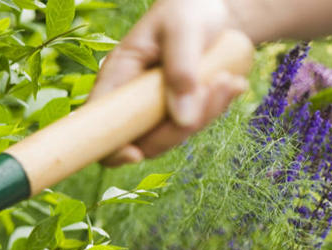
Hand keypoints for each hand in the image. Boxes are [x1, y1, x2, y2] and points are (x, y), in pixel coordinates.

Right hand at [91, 0, 248, 165]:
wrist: (209, 9)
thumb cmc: (186, 11)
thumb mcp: (183, 30)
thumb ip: (181, 71)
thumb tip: (183, 119)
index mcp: (117, 76)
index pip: (99, 124)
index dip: (110, 147)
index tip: (135, 154)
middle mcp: (130, 100)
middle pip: (141, 141)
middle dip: (178, 129)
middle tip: (214, 87)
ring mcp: (153, 110)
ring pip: (173, 136)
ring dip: (205, 114)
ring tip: (228, 80)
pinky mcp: (177, 111)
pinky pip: (194, 125)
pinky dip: (216, 109)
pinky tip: (232, 83)